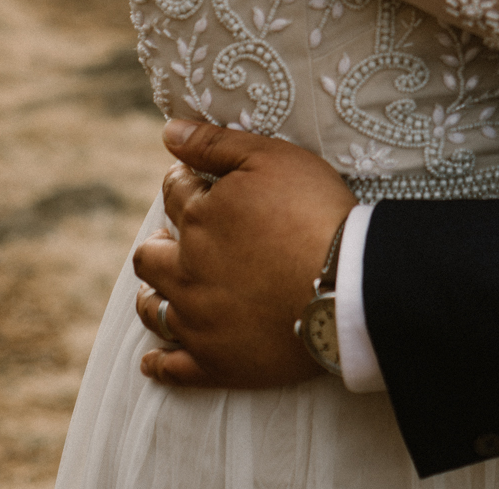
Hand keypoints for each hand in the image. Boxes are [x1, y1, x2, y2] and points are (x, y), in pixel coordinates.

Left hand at [130, 120, 358, 388]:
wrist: (347, 285)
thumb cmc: (315, 214)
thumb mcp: (272, 159)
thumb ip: (216, 143)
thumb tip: (168, 131)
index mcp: (199, 220)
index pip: (175, 194)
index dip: (183, 183)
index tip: (192, 183)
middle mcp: (186, 272)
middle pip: (151, 255)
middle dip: (158, 241)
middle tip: (173, 238)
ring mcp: (198, 321)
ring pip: (153, 308)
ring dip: (151, 295)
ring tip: (159, 289)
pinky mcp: (216, 362)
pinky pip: (174, 368)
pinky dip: (159, 364)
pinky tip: (152, 362)